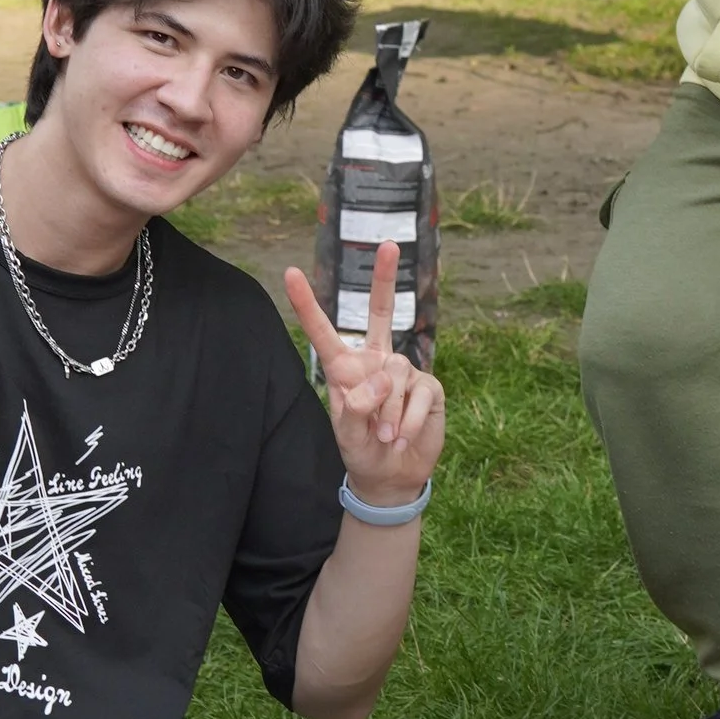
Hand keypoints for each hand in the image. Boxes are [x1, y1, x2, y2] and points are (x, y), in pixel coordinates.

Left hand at [283, 240, 443, 506]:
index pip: (324, 333)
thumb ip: (354, 409)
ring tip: (386, 436)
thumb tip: (378, 383)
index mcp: (345, 369)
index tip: (290, 273)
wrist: (392, 474)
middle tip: (389, 243)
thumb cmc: (361, 449)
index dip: (308, 304)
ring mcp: (404, 372)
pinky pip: (420, 395)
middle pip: (379, 312)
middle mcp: (375, 362)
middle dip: (384, 278)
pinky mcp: (429, 388)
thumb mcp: (346, 435)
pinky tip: (404, 436)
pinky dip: (410, 422)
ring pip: (396, 376)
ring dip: (390, 412)